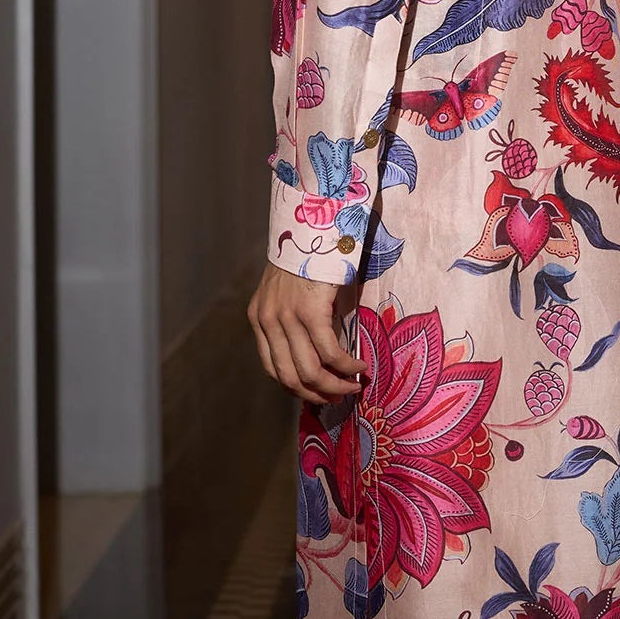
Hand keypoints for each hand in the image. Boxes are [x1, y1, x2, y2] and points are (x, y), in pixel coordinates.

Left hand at [247, 263, 369, 405]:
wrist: (316, 221)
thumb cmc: (310, 253)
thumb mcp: (291, 289)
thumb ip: (295, 318)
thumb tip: (320, 351)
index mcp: (259, 316)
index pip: (272, 367)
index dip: (296, 386)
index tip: (317, 392)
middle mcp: (268, 320)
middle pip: (289, 376)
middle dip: (316, 393)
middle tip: (338, 397)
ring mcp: (287, 317)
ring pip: (310, 370)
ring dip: (334, 385)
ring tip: (353, 386)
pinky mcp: (311, 311)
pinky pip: (330, 351)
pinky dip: (347, 365)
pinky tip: (360, 367)